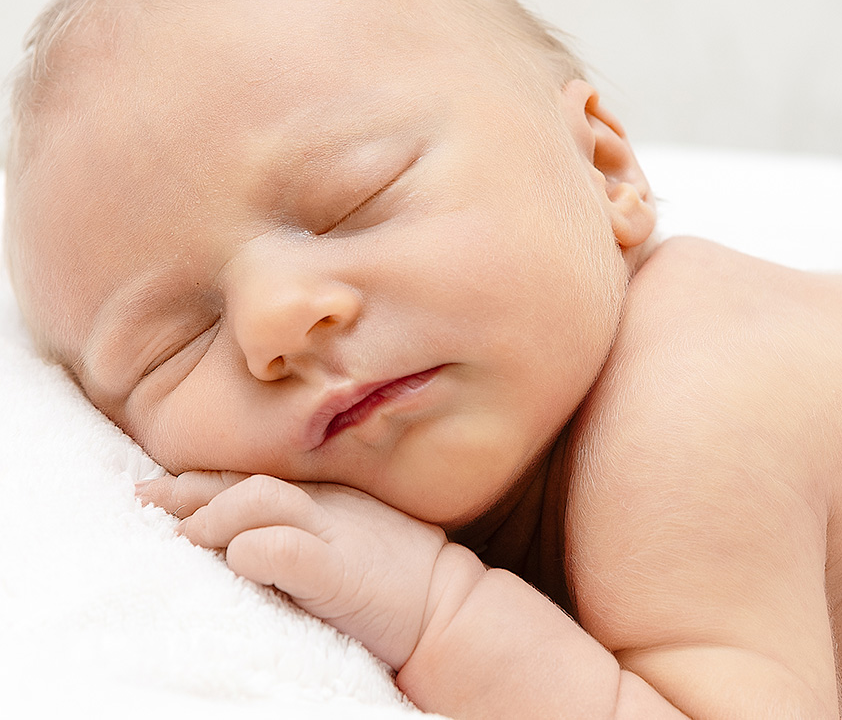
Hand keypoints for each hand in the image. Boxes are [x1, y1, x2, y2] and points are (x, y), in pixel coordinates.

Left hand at [137, 472, 452, 669]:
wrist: (450, 610)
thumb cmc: (396, 582)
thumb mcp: (346, 541)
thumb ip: (304, 530)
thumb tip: (239, 541)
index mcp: (326, 499)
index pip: (253, 479)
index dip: (200, 481)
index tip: (154, 490)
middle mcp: (327, 506)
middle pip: (247, 481)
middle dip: (189, 491)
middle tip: (144, 500)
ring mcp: (335, 534)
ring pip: (261, 501)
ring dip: (214, 517)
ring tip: (185, 538)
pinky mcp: (340, 571)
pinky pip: (286, 549)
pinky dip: (252, 550)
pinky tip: (234, 559)